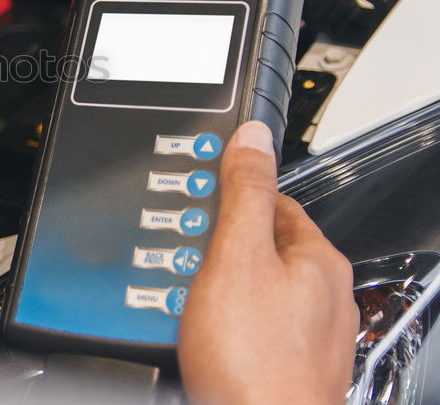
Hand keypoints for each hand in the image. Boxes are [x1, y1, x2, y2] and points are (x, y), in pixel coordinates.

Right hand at [178, 121, 357, 404]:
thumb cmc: (255, 362)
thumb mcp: (237, 256)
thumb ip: (244, 193)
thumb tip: (252, 137)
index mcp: (317, 259)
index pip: (272, 200)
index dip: (227, 194)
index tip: (197, 195)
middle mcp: (321, 297)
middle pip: (257, 247)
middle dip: (212, 248)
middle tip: (182, 258)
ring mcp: (303, 336)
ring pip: (246, 291)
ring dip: (209, 289)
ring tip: (182, 299)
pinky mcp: (282, 367)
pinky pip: (242, 330)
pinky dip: (215, 326)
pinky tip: (194, 336)